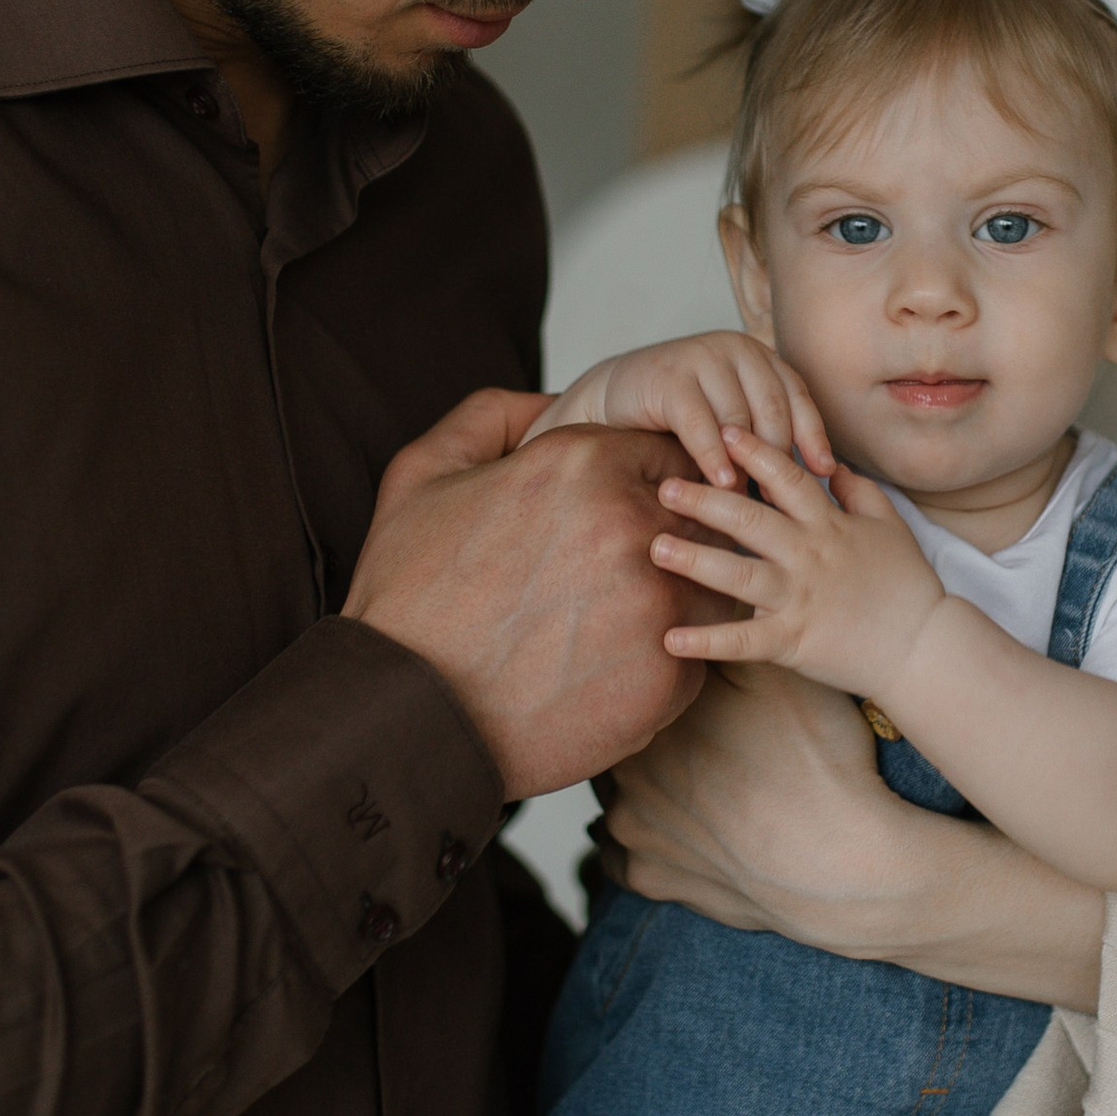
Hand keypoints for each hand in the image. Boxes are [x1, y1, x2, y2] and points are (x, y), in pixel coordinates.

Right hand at [344, 392, 707, 797]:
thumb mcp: (424, 474)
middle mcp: (634, 525)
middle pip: (696, 515)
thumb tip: (547, 400)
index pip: (666, 452)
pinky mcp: (670, 678)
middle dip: (667, 538)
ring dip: (675, 598)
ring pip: (709, 583)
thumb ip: (491, 417)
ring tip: (613, 624)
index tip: (617, 515)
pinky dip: (663, 661)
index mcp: (584, 464)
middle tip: (615, 576)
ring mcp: (659, 604)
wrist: (407, 715)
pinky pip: (697, 653)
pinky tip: (606, 671)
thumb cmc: (407, 596)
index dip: (645, 482)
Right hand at [530, 332, 833, 493]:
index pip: (798, 396)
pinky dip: (713, 456)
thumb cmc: (682, 420)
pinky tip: (720, 484)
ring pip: (738, 418)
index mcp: (759, 357)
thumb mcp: (731, 421)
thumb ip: (766, 437)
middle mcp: (736, 349)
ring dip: (747, 462)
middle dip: (779, 457)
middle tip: (784, 499)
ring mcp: (702, 357)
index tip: (826, 473)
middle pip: (773, 409)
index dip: (814, 436)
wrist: (615, 401)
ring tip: (754, 501)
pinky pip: (701, 422)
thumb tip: (820, 480)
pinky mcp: (670, 376)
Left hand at [600, 662, 1105, 1006]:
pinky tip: (670, 833)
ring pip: (611, 799)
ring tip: (684, 784)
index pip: (626, 690)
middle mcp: (622, 772)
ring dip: (635, 790)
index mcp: (649, 717)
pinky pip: (617, 859)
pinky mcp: (649, 881)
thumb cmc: (815, 761)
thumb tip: (700, 590)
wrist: (839, 866)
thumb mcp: (781, 675)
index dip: (652, 686)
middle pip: (616, 742)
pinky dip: (636, 847)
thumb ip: (733, 632)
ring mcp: (631, 833)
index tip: (678, 689)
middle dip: (642, 737)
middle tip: (687, 734)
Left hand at [653, 428, 942, 698]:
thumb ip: (860, 492)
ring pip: (739, 574)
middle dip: (707, 500)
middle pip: (752, 520)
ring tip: (656, 548)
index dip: (756, 451)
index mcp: (829, 525)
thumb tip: (834, 464)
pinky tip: (669, 639)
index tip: (722, 430)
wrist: (923, 647)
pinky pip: (743, 642)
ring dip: (695, 561)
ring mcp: (800, 599)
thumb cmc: (907, 585)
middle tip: (664, 485)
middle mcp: (810, 556)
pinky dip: (706, 642)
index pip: (788, 478)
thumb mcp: (890, 526)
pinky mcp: (793, 641)